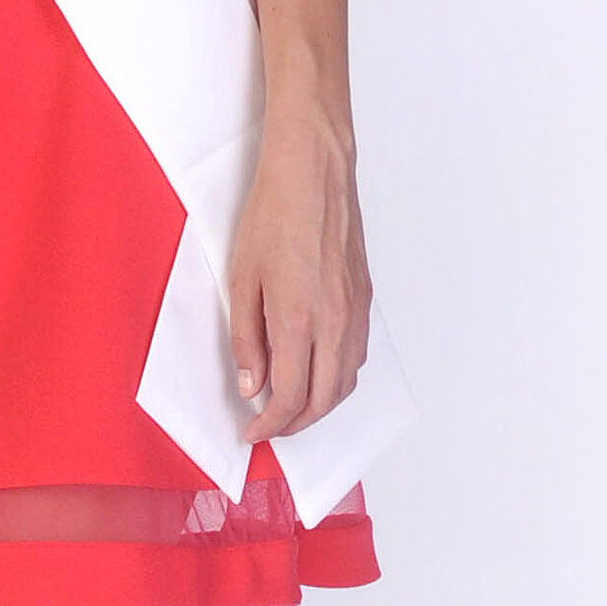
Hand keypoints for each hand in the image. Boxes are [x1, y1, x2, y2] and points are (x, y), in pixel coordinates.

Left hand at [226, 107, 370, 444]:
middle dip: (296, 424)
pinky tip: (315, 370)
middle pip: (323, 401)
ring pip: (345, 382)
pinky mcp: (365, 299)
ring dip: (319, 404)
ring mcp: (356, 312)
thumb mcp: (241, 278)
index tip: (252, 433)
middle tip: (269, 427)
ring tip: (290, 405)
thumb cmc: (272, 214)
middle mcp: (335, 323)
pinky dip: (336, 377)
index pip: (290, 398)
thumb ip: (246, 339)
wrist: (314, 172)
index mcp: (299, 320)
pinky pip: (357, 356)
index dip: (270, 426)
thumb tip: (252, 386)